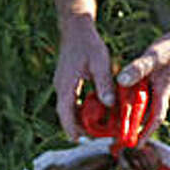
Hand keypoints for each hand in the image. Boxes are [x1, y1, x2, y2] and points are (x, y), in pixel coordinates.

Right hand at [53, 15, 112, 139]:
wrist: (76, 28)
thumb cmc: (88, 43)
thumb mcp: (100, 62)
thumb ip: (104, 83)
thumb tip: (109, 104)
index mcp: (66, 83)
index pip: (65, 112)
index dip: (71, 128)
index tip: (78, 141)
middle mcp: (60, 86)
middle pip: (65, 113)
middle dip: (76, 127)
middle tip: (92, 138)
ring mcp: (62, 83)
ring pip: (67, 107)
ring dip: (78, 118)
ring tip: (94, 128)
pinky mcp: (66, 81)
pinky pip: (70, 100)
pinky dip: (79, 108)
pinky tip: (93, 110)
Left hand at [116, 31, 169, 143]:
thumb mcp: (153, 57)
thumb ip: (138, 68)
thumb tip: (121, 81)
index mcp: (163, 91)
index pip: (156, 118)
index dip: (147, 133)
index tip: (137, 145)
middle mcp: (162, 93)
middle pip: (149, 116)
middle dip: (137, 129)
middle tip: (121, 140)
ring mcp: (159, 87)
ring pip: (146, 106)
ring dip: (135, 116)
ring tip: (118, 125)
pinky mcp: (156, 81)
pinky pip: (145, 96)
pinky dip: (135, 102)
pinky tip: (125, 100)